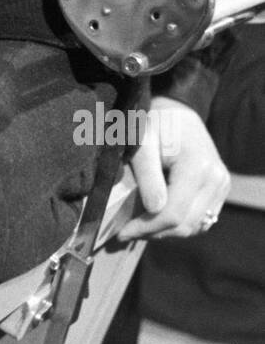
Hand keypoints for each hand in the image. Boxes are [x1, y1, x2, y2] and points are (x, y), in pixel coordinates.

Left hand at [119, 96, 229, 240]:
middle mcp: (216, 178)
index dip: (146, 228)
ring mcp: (222, 184)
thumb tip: (153, 211)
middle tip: (128, 231)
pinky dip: (181, 223)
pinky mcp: (221, 188)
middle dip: (155, 232)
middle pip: (186, 224)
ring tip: (141, 226)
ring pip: (195, 226)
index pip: (173, 213)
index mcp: (197, 166)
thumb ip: (147, 176)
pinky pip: (202, 218)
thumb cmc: (155, 123)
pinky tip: (160, 217)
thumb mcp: (142, 143)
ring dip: (168, 231)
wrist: (178, 111)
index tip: (122, 232)